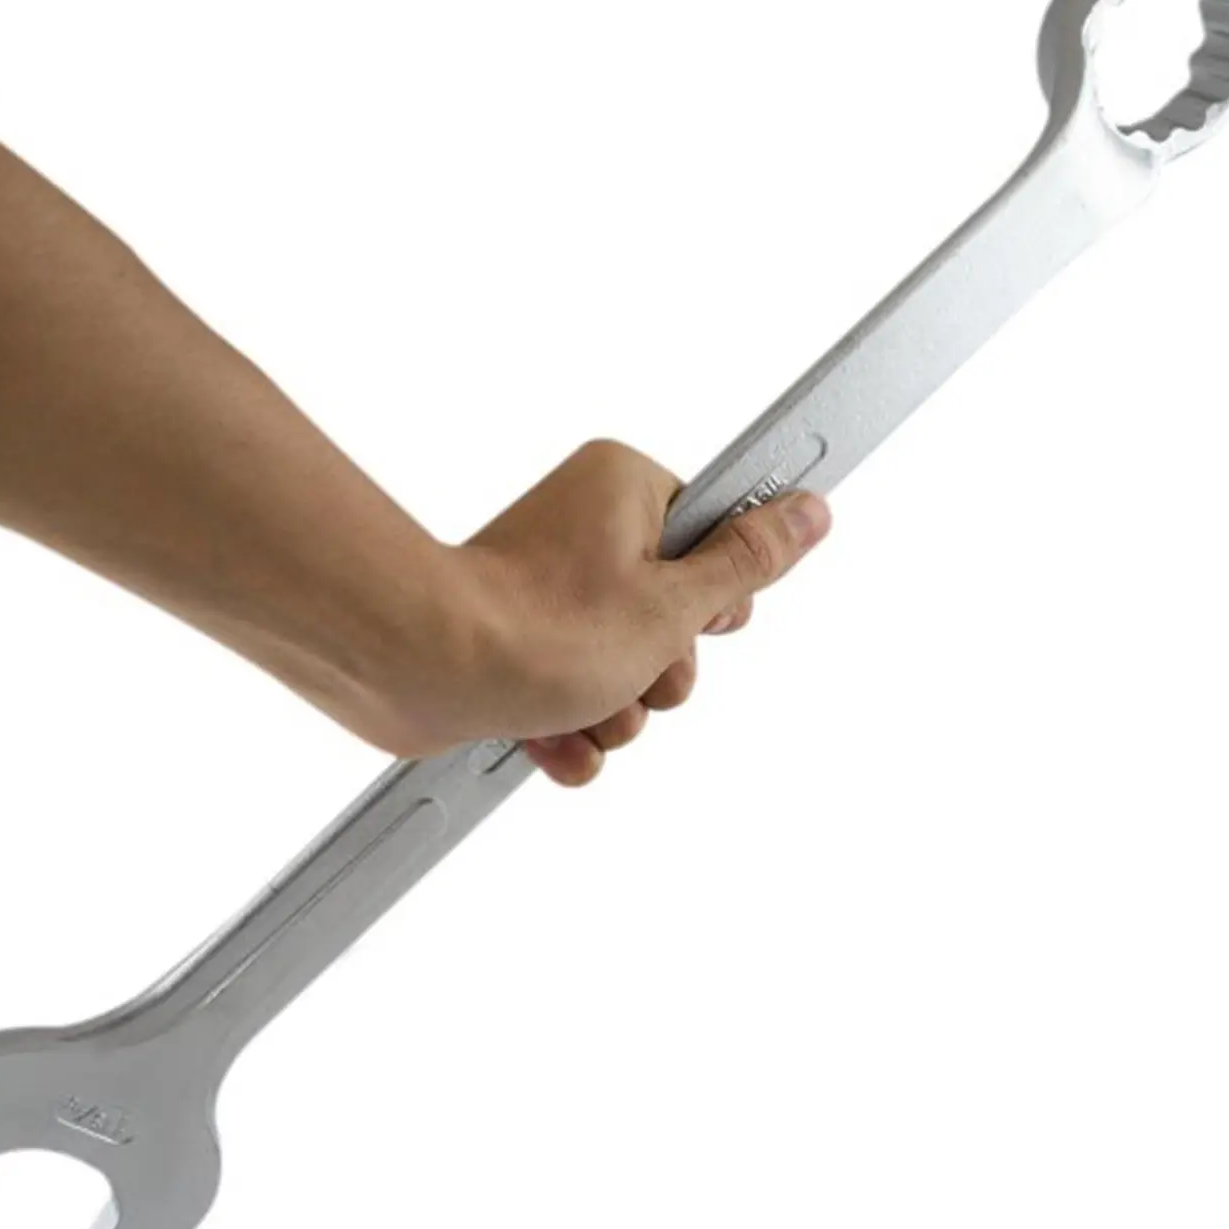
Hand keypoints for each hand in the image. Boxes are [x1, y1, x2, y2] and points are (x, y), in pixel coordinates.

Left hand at [441, 440, 830, 785]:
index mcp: (622, 489)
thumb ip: (747, 564)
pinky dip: (569, 727)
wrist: (419, 671)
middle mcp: (581, 531)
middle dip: (661, 672)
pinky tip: (553, 739)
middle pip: (669, 615)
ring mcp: (543, 592)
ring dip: (615, 709)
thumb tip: (810, 510)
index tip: (701, 624)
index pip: (710, 538)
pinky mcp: (510, 643)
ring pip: (621, 666)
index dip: (713, 599)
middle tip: (637, 674)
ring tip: (582, 707)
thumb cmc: (540, 628)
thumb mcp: (675, 603)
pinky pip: (568, 692)